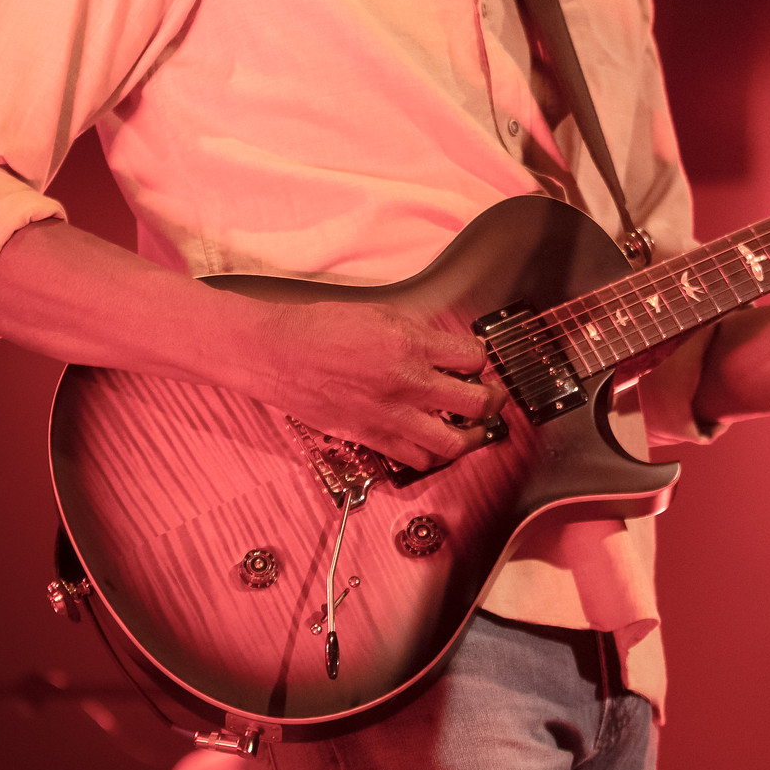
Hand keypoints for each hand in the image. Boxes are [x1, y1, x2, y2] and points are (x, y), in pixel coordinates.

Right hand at [251, 298, 508, 474]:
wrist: (277, 353)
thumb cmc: (318, 328)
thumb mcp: (378, 311)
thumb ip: (417, 330)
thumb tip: (444, 344)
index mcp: (410, 344)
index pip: (473, 356)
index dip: (482, 358)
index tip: (478, 361)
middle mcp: (406, 382)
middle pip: (476, 403)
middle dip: (492, 400)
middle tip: (491, 396)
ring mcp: (390, 415)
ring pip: (453, 443)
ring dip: (471, 437)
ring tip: (471, 429)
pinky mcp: (371, 437)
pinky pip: (416, 458)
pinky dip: (431, 453)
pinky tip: (432, 440)